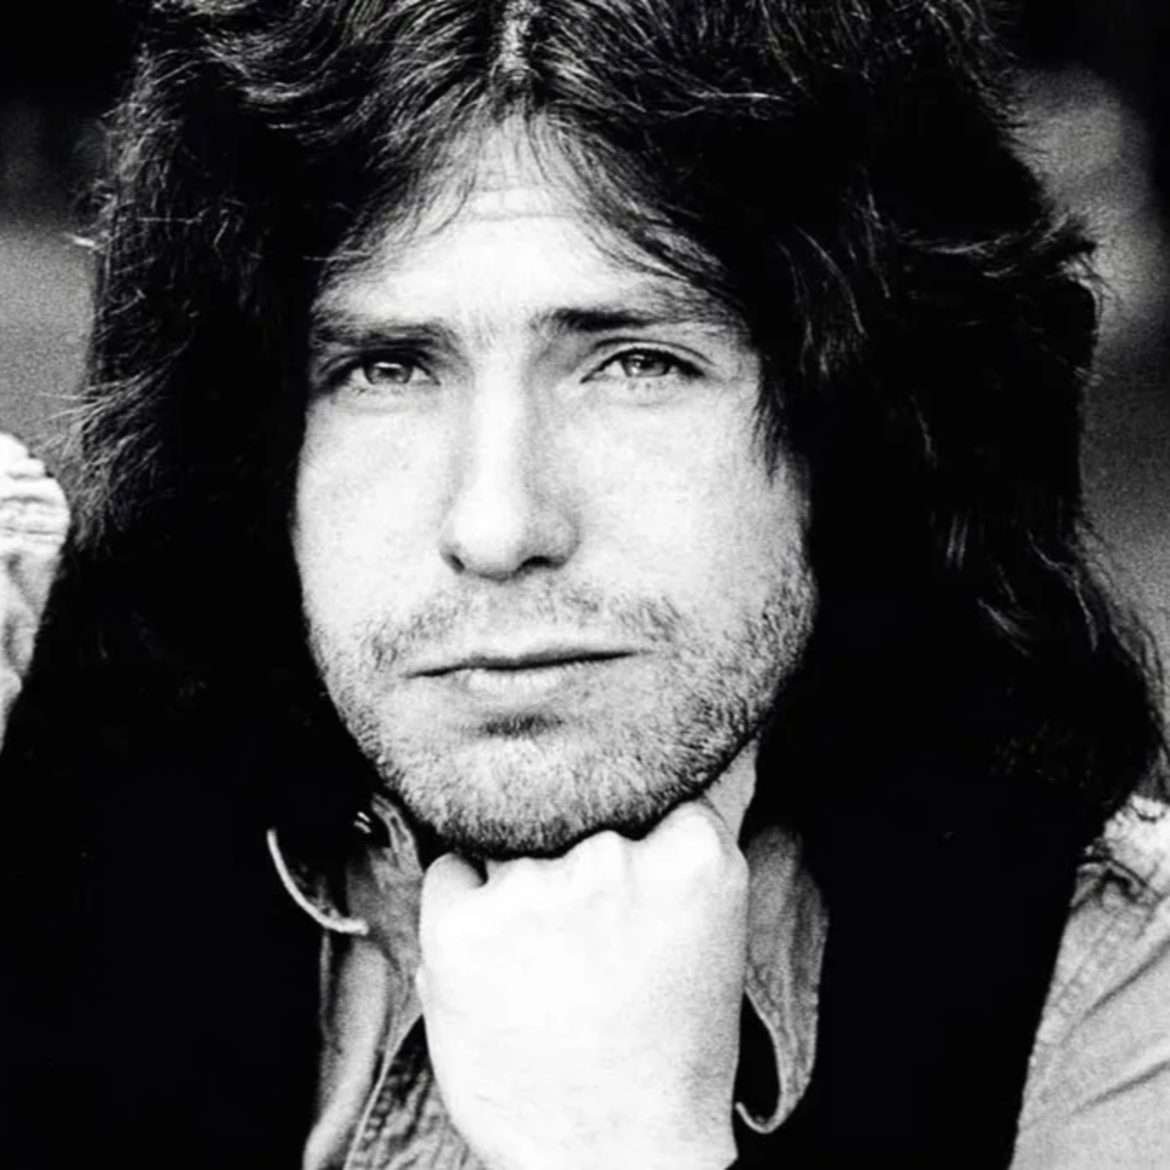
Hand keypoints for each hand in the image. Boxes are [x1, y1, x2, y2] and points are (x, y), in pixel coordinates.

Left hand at [417, 800, 747, 1169]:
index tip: (637, 872)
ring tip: (549, 962)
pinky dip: (469, 902)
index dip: (641, 826)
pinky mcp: (461, 926)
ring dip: (524, 882)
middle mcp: (611, 860)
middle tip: (591, 937)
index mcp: (694, 860)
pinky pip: (453, 869)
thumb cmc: (670, 1047)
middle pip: (579, 809)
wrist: (615, 1156)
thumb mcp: (714, 927)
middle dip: (578, 857)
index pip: (658, 786)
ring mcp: (532, 889)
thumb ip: (690, 840)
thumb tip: (700, 755)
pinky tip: (501, 960)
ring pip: (514, 837)